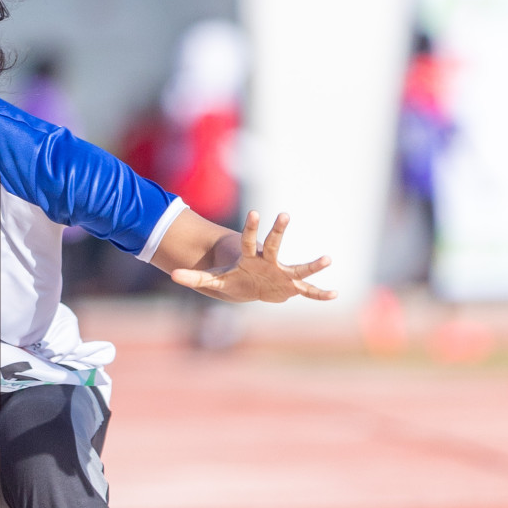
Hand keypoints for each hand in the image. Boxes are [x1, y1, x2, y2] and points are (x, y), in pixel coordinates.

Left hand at [171, 211, 336, 303]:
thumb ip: (195, 278)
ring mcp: (282, 273)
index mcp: (249, 257)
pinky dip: (320, 293)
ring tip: (327, 258)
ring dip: (312, 265)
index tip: (255, 213)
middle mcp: (269, 261)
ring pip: (298, 268)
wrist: (250, 285)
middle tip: (284, 214)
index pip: (248, 240)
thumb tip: (172, 275)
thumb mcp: (214, 280)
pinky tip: (334, 294)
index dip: (251, 228)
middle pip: (273, 245)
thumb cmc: (233, 278)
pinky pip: (308, 290)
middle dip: (278, 231)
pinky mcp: (292, 287)